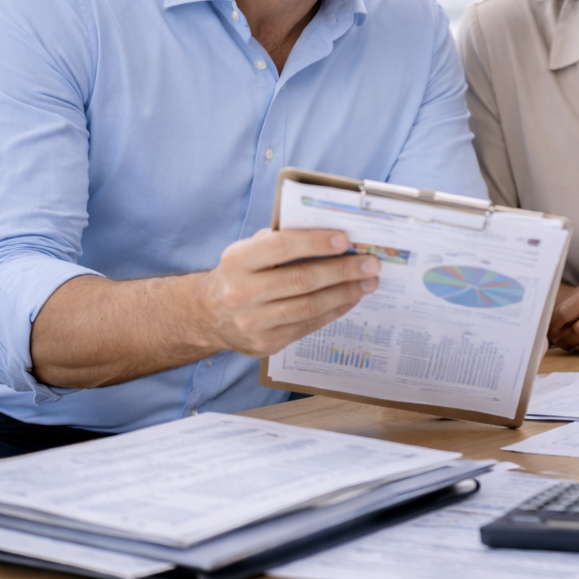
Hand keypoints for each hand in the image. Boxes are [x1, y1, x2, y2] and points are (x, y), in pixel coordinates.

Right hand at [194, 228, 379, 356]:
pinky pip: (309, 325)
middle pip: (301, 280)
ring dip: (345, 293)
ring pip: (309, 306)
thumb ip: (280, 241)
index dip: (315, 243)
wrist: (207, 315)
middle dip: (342, 271)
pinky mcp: (266, 343)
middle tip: (371, 263)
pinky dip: (334, 310)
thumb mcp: (247, 252)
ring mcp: (253, 322)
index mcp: (236, 261)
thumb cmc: (239, 274)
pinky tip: (351, 298)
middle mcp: (241, 293)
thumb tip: (330, 235)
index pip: (280, 248)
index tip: (345, 239)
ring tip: (369, 282)